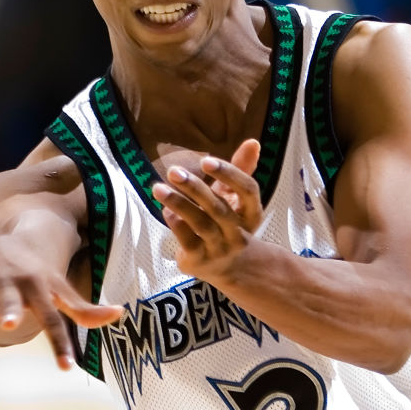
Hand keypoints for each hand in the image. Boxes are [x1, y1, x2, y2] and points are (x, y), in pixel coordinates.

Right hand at [0, 235, 122, 369]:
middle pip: (10, 305)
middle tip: (11, 323)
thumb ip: (83, 308)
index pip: (52, 319)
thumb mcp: (59, 287)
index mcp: (37, 288)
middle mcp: (10, 291)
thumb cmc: (36, 272)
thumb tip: (119, 314)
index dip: (60, 342)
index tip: (66, 367)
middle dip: (9, 312)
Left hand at [151, 139, 262, 280]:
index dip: (229, 174)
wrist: (230, 268)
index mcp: (251, 213)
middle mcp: (238, 232)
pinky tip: (165, 209)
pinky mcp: (200, 261)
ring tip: (157, 188)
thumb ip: (241, 169)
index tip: (206, 160)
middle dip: (195, 188)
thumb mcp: (236, 198)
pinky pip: (187, 240)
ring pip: (200, 224)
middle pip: (219, 207)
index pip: (247, 190)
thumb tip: (252, 141)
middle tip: (173, 171)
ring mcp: (220, 248)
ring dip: (179, 204)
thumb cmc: (230, 222)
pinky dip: (176, 224)